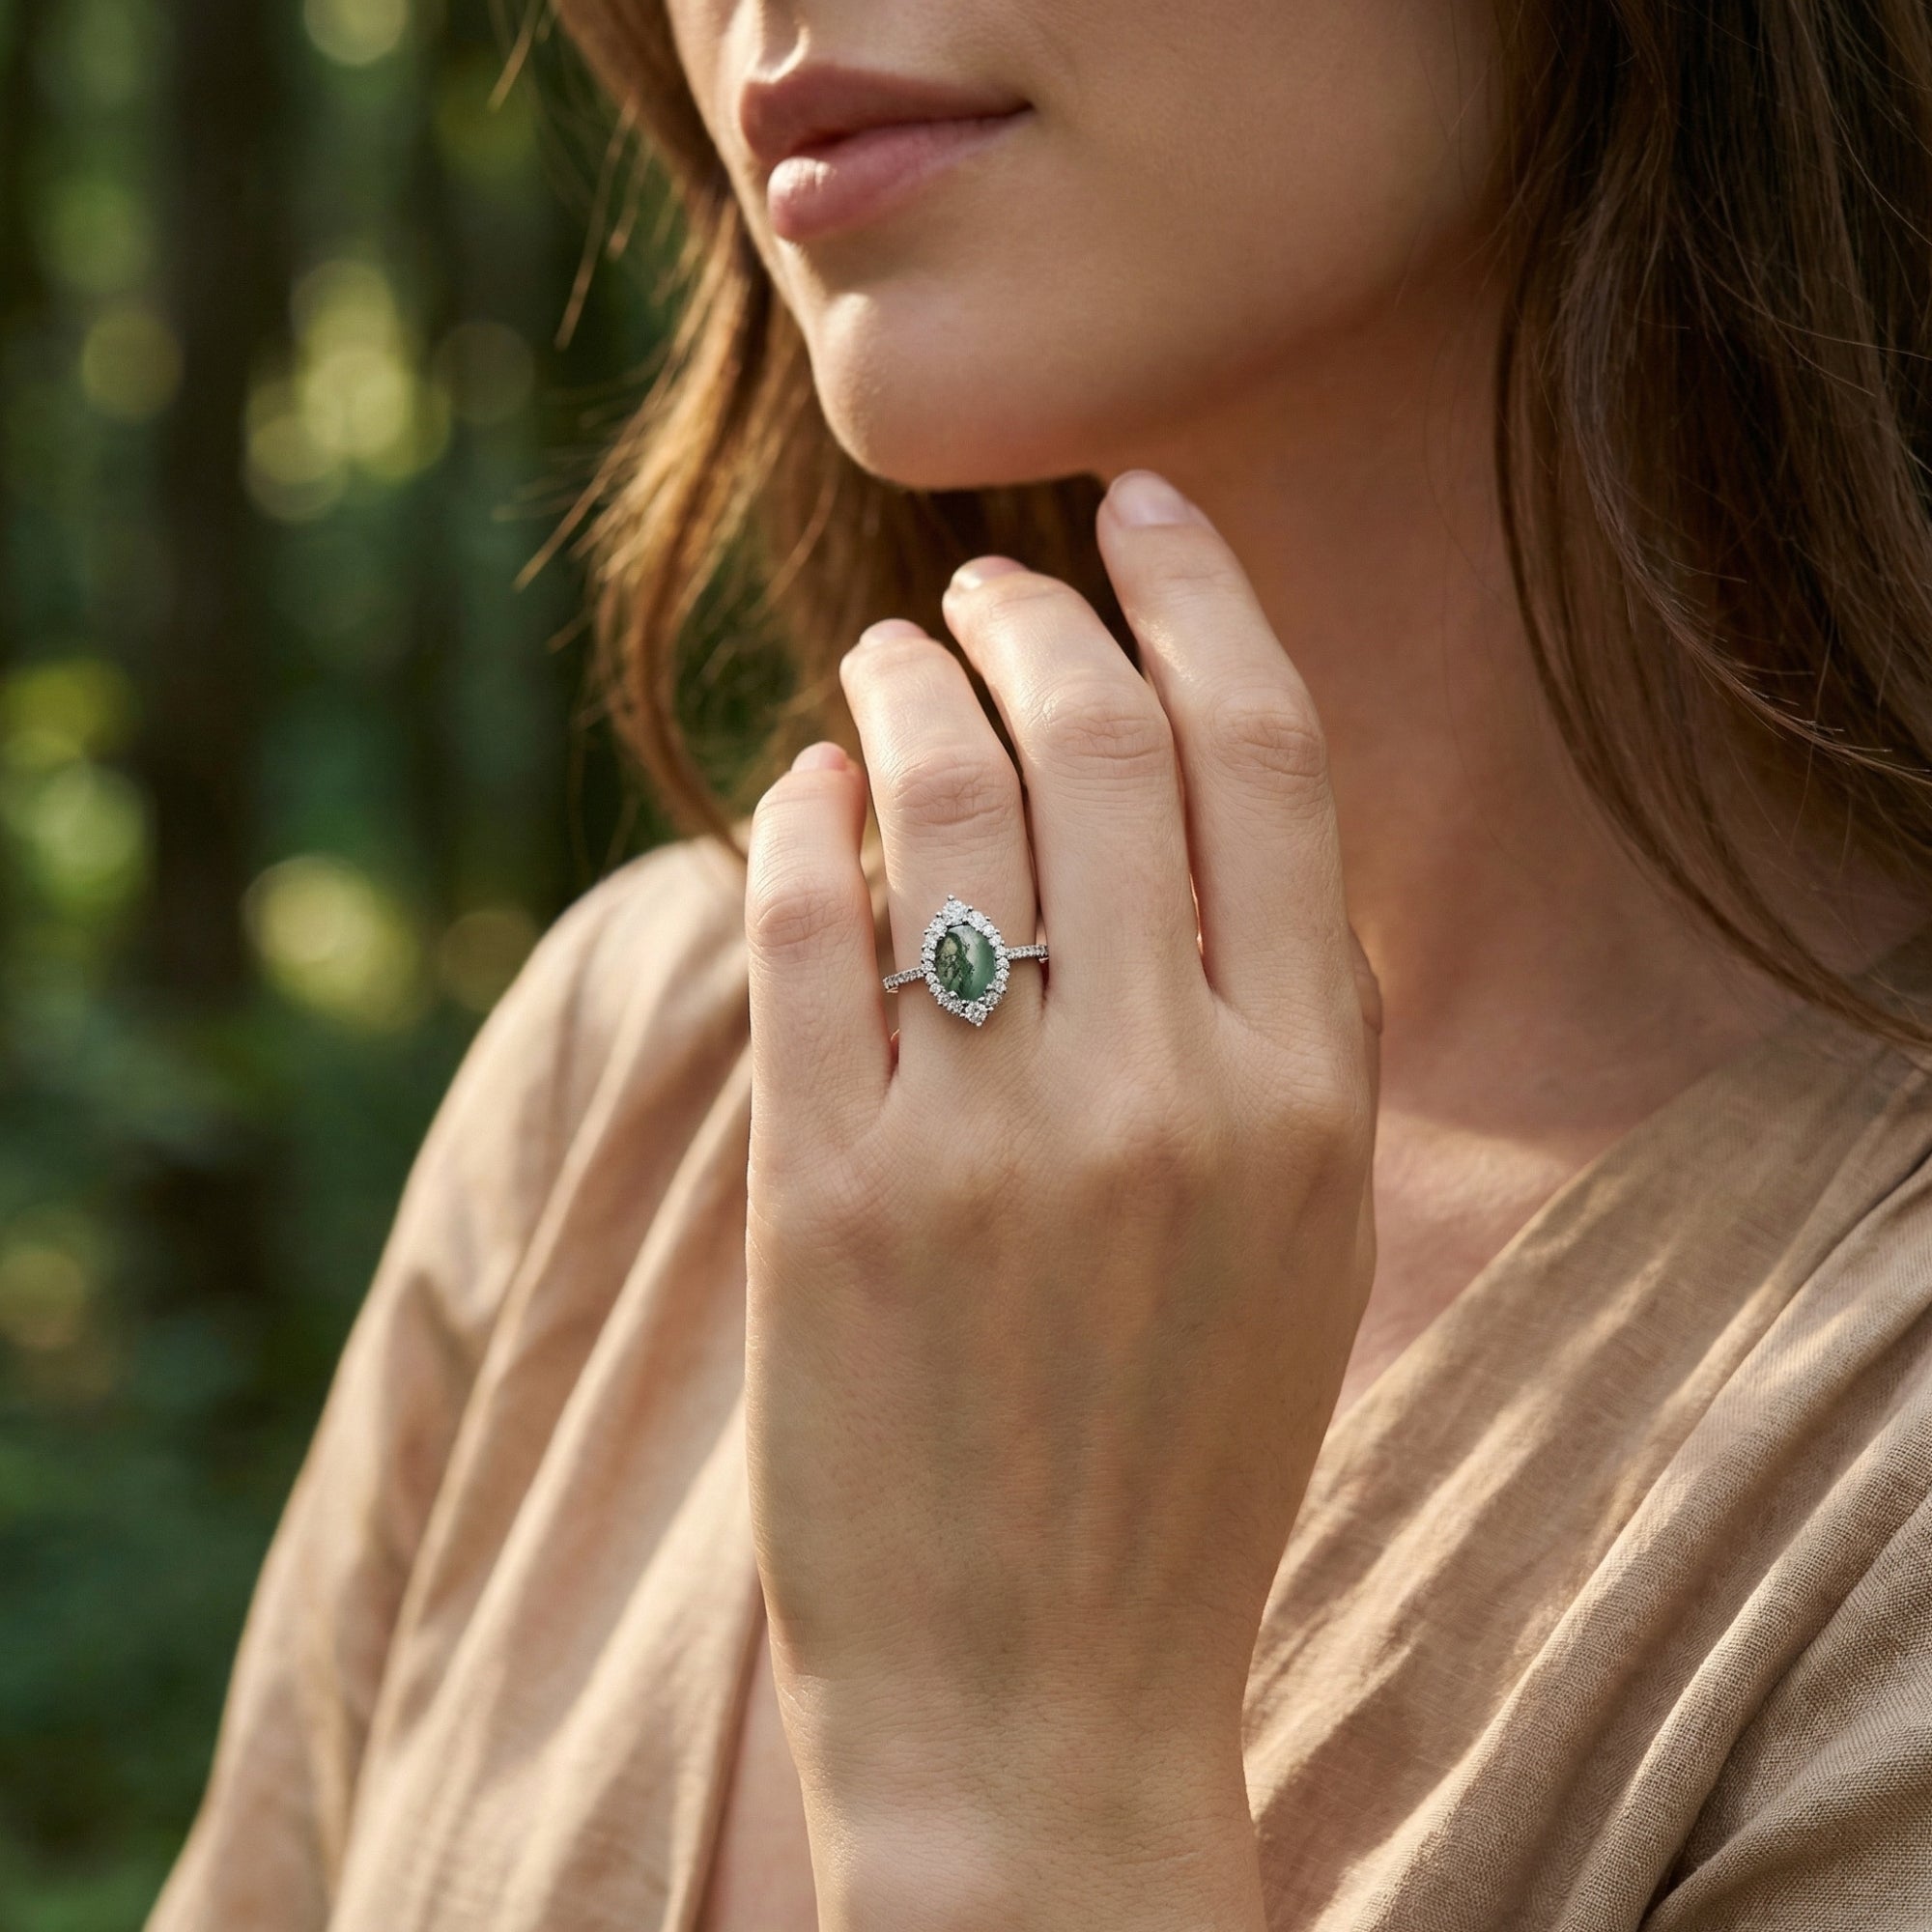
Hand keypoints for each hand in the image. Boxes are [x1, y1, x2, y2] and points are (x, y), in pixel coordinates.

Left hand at [741, 469, 1381, 1930]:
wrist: (1040, 1698)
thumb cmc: (1181, 1451)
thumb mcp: (1300, 1226)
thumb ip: (1270, 1009)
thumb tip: (1168, 776)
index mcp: (1310, 1088)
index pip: (1264, 751)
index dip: (1197, 593)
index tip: (1143, 510)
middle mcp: (1165, 1091)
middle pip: (1094, 736)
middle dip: (1031, 617)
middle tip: (983, 589)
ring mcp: (987, 1142)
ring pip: (939, 801)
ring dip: (901, 689)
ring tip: (885, 662)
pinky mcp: (827, 1195)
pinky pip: (802, 924)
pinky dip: (797, 822)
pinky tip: (802, 798)